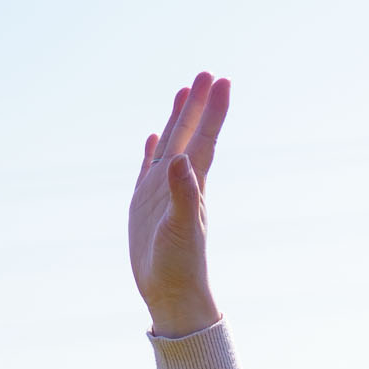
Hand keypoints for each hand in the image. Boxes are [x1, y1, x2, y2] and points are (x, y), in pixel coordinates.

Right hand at [129, 71, 228, 336]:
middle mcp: (180, 183)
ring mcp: (162, 191)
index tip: (222, 81)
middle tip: (206, 74)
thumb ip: (183, 195)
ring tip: (184, 92)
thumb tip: (181, 162)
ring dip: (179, 120)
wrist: (171, 294)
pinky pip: (150, 167)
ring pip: (171, 145)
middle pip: (190, 134)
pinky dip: (153, 150)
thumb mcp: (180, 230)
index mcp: (192, 185)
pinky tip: (155, 138)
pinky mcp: (146, 203)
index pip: (204, 139)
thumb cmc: (179, 267)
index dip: (214, 111)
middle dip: (198, 105)